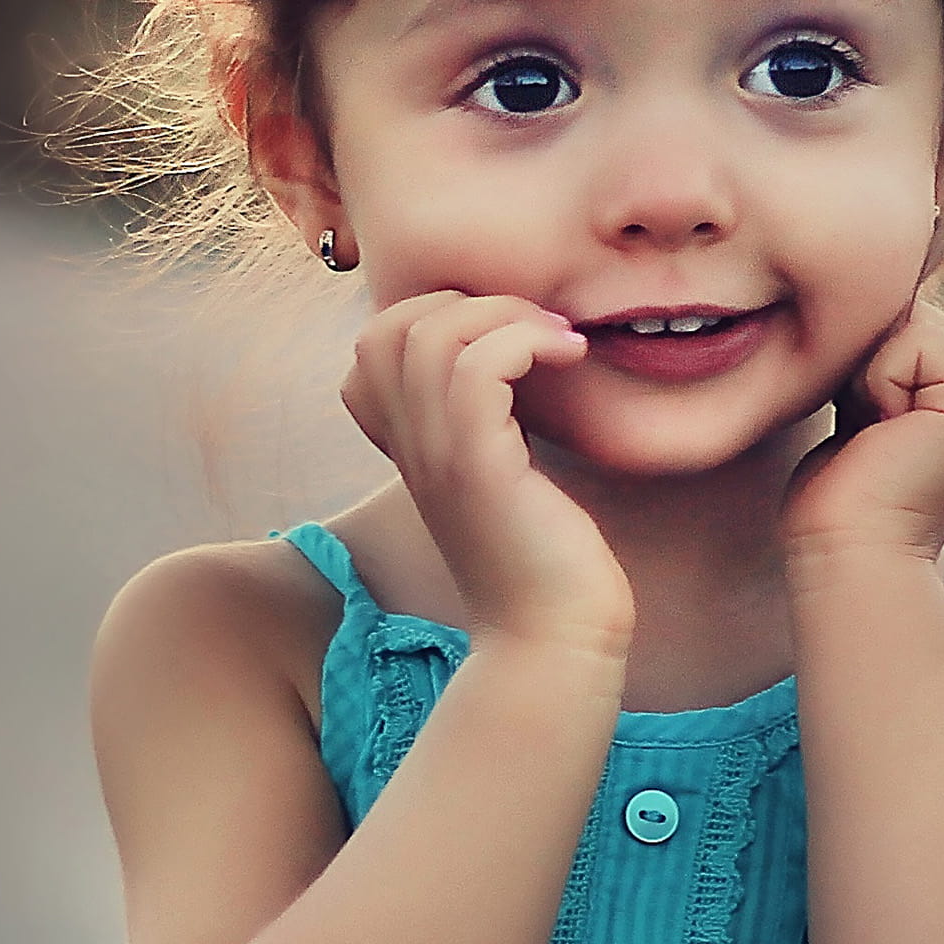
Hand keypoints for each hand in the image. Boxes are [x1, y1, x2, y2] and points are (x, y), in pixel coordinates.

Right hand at [340, 291, 633, 656]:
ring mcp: (438, 458)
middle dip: (467, 301)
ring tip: (559, 341)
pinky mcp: (478, 470)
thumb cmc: (550, 565)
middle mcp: (411, 449)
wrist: (556, 641)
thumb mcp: (509, 478)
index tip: (508, 338)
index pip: (371, 347)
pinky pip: (475, 365)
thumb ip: (497, 424)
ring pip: (428, 334)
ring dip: (504, 314)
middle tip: (537, 331)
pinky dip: (526, 338)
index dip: (433, 316)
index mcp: (412, 448)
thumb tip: (528, 364)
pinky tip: (572, 357)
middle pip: (385, 327)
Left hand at [781, 299, 943, 572]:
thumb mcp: (863, 412)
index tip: (857, 424)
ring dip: (870, 370)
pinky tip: (880, 431)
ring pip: (912, 322)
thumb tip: (866, 312)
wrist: (846, 553)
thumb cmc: (838, 500)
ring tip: (872, 430)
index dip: (865, 359)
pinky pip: (914, 339)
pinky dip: (878, 379)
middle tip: (863, 429)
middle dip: (868, 360)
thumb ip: (881, 364)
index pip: (907, 328)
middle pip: (912, 316)